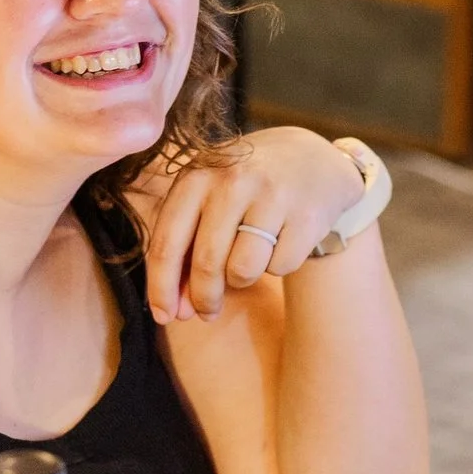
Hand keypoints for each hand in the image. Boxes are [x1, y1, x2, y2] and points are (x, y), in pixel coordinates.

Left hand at [138, 127, 366, 321]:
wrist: (311, 157)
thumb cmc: (246, 189)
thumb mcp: (209, 201)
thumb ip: (186, 250)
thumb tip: (176, 311)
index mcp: (196, 176)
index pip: (167, 243)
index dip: (161, 288)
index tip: (163, 316)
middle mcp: (232, 181)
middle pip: (206, 263)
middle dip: (204, 297)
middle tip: (207, 313)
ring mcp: (272, 195)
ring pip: (243, 270)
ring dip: (242, 279)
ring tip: (249, 260)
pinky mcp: (307, 215)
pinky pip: (280, 267)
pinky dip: (277, 266)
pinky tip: (281, 243)